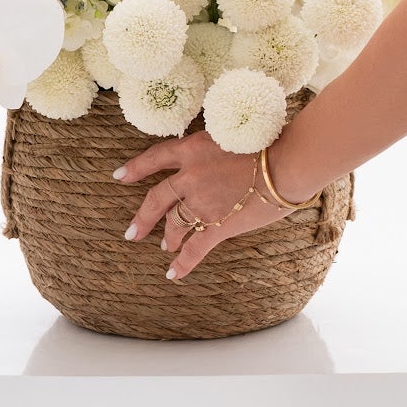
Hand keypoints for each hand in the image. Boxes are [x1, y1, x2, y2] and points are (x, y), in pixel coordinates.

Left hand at [114, 127, 306, 278]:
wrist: (287, 162)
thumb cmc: (270, 141)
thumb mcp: (232, 132)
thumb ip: (216, 147)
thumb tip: (217, 156)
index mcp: (193, 149)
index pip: (156, 157)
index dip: (136, 168)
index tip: (119, 176)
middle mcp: (191, 176)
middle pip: (156, 199)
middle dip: (143, 218)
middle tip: (133, 232)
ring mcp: (202, 203)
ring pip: (175, 224)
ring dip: (169, 237)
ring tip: (165, 247)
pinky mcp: (218, 225)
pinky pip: (195, 248)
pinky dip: (183, 262)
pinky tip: (173, 274)